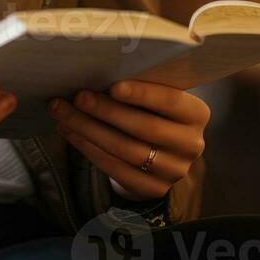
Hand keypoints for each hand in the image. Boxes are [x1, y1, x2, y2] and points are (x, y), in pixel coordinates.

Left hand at [47, 79, 207, 200]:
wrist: (160, 154)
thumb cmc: (152, 113)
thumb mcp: (156, 99)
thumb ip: (140, 87)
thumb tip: (98, 71)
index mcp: (196, 114)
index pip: (171, 102)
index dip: (143, 94)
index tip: (114, 86)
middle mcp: (191, 144)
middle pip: (144, 128)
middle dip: (106, 111)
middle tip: (78, 97)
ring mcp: (174, 170)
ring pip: (125, 149)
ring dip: (89, 129)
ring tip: (63, 113)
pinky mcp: (153, 188)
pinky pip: (115, 168)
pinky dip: (88, 148)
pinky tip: (70, 132)